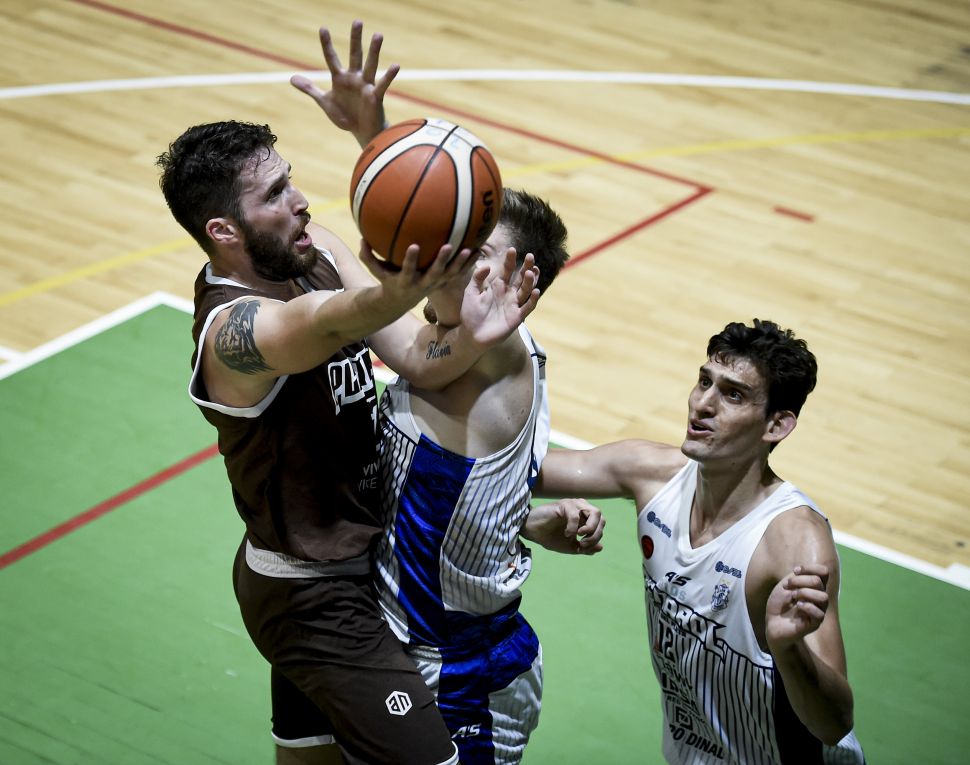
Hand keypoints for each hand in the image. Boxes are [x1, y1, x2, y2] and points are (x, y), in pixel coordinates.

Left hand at [290, 20, 399, 146]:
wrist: (361, 132)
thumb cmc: (345, 116)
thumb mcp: (325, 102)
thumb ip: (310, 89)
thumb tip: (292, 78)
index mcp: (340, 78)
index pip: (331, 58)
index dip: (327, 44)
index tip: (323, 29)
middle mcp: (354, 78)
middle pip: (354, 54)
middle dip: (355, 39)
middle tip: (357, 21)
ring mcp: (366, 85)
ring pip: (370, 65)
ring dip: (374, 51)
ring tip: (378, 35)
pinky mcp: (375, 96)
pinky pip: (382, 84)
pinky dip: (389, 76)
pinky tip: (395, 66)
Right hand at [359, 240, 473, 308]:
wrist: (401, 301)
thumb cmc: (387, 280)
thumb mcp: (376, 271)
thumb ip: (368, 257)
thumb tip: (361, 238)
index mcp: (406, 280)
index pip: (407, 270)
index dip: (410, 260)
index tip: (413, 246)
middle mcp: (423, 284)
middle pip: (434, 274)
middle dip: (441, 261)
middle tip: (448, 246)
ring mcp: (435, 285)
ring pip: (451, 275)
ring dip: (461, 264)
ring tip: (471, 250)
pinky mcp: (444, 283)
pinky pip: (458, 274)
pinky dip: (468, 264)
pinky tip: (478, 249)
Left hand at [460, 248, 539, 345]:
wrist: (471, 335)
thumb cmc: (470, 314)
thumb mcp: (471, 293)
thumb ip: (477, 279)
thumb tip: (486, 266)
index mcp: (498, 286)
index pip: (507, 270)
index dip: (510, 260)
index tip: (512, 249)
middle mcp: (508, 294)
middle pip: (520, 278)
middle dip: (526, 267)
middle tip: (530, 256)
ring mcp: (513, 305)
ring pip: (525, 291)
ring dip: (530, 281)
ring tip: (532, 271)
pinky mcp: (516, 318)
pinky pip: (527, 308)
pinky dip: (532, 300)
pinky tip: (535, 291)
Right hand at [521, 499, 604, 554]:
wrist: (532, 532)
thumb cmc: (550, 536)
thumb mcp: (570, 547)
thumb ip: (585, 547)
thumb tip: (601, 548)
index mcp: (585, 517)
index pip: (601, 525)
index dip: (595, 538)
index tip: (582, 548)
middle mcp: (582, 509)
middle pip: (601, 518)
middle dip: (596, 534)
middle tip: (583, 544)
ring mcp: (574, 505)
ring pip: (595, 513)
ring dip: (590, 529)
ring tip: (579, 537)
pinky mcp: (564, 504)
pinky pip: (576, 515)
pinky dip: (574, 527)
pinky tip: (566, 534)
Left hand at [765, 564, 830, 651]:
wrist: (772, 622)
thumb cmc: (779, 603)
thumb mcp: (786, 585)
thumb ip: (797, 576)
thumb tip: (804, 571)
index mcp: (814, 587)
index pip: (824, 572)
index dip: (810, 568)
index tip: (795, 570)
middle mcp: (819, 598)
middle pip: (818, 582)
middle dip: (800, 580)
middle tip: (787, 586)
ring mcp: (818, 611)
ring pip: (823, 597)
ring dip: (804, 593)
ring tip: (793, 597)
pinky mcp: (815, 624)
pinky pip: (819, 614)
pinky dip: (807, 607)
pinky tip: (797, 606)